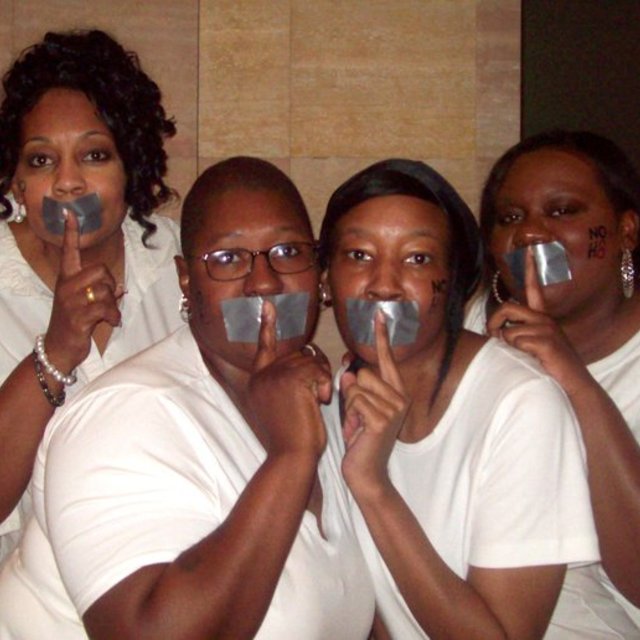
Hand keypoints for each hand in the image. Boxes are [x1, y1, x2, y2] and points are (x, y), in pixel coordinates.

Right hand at [45, 210, 122, 372]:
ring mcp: (71, 301)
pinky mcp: (78, 317)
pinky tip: (111, 322)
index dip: (71, 232)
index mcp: (66, 279)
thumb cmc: (74, 322)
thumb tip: (120, 288)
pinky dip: (114, 316)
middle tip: (108, 299)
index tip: (70, 213)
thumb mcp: (84, 302)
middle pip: (100, 270)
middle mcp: (66, 286)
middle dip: (111, 284)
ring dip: (113, 305)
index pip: (69, 251)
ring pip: (105, 291)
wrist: (59, 347)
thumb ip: (100, 291)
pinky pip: (105, 308)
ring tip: (107, 315)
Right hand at [248, 300, 331, 457]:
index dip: (268, 326)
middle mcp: (262, 375)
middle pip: (299, 354)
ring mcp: (275, 376)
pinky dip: (325, 384)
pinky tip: (320, 402)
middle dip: (316, 369)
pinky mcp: (291, 379)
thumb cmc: (292, 438)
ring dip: (322, 379)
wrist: (291, 457)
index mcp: (258, 380)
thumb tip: (306, 359)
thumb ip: (285, 383)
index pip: (264, 347)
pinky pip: (318, 369)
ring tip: (317, 401)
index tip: (268, 305)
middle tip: (318, 394)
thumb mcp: (281, 407)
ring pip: (311, 361)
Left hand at [340, 311, 409, 493]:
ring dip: (350, 407)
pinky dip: (350, 416)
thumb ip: (356, 387)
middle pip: (363, 373)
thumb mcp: (358, 408)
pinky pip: (355, 401)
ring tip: (357, 425)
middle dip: (352, 393)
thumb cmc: (361, 440)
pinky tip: (357, 432)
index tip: (378, 314)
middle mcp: (400, 398)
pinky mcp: (382, 420)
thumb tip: (348, 368)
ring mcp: (394, 409)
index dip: (382, 336)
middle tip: (358, 416)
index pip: (387, 359)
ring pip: (356, 387)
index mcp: (396, 392)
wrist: (366, 473)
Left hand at [487, 248, 587, 392]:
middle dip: (492, 323)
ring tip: (521, 356)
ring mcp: (547, 329)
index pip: (533, 289)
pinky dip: (515, 352)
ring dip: (507, 346)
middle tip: (491, 337)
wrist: (573, 384)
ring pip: (508, 331)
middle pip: (506, 308)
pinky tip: (530, 359)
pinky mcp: (546, 341)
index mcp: (542, 317)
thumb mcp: (531, 346)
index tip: (529, 251)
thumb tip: (495, 332)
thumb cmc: (547, 366)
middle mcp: (545, 319)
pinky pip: (516, 341)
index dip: (530, 269)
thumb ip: (515, 334)